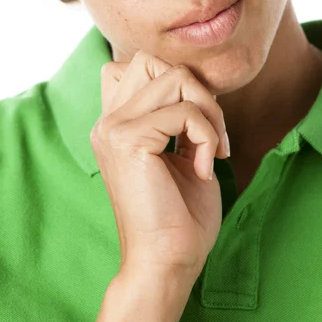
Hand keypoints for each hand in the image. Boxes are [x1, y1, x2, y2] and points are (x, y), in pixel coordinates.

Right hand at [90, 49, 229, 279]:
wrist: (168, 261)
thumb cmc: (180, 212)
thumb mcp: (179, 150)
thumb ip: (176, 113)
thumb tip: (193, 81)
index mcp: (116, 122)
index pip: (136, 65)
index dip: (173, 81)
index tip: (194, 123)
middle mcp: (108, 120)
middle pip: (154, 61)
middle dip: (196, 89)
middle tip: (211, 131)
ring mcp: (114, 127)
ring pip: (176, 77)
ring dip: (209, 111)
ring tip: (212, 150)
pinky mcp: (128, 140)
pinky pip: (185, 112)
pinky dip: (208, 135)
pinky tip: (204, 168)